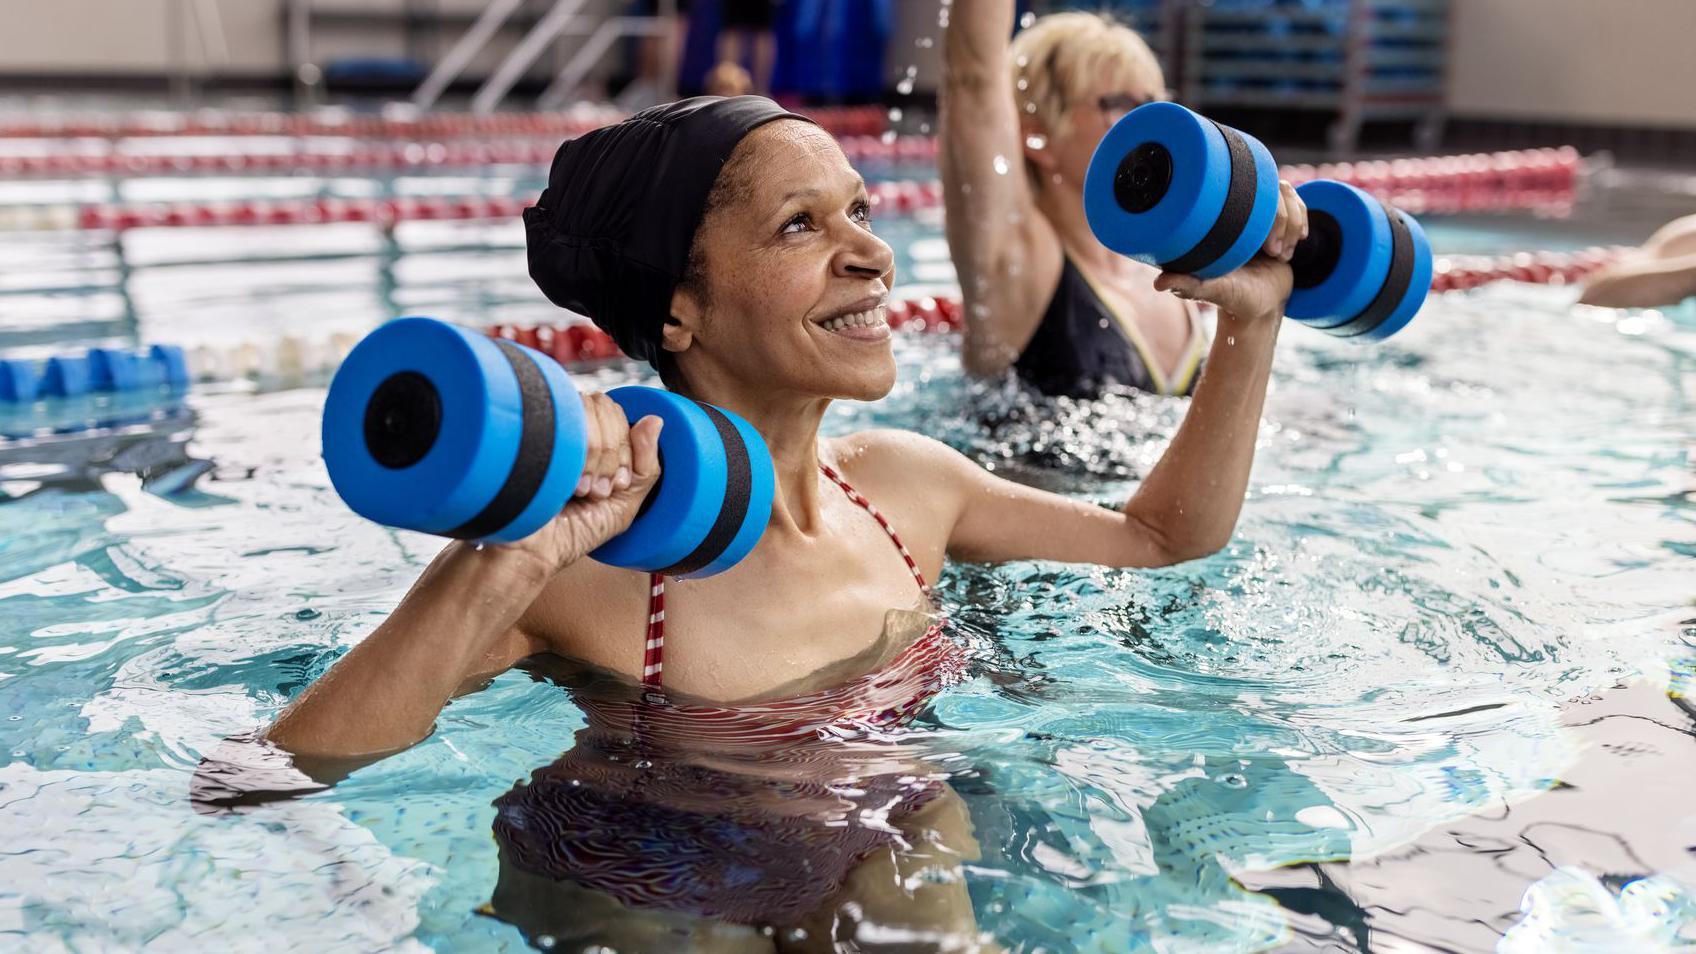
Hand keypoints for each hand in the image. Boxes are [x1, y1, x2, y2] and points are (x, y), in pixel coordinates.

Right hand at [500, 393, 662, 575]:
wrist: (535, 551)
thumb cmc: (575, 531)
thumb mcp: (625, 502)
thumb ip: (646, 463)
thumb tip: (656, 420)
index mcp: (591, 437)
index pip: (618, 414)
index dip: (626, 447)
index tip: (618, 483)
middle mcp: (567, 426)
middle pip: (604, 407)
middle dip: (611, 452)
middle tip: (600, 491)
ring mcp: (546, 425)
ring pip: (585, 409)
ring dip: (595, 456)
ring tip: (584, 491)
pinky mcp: (529, 431)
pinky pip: (563, 421)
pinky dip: (578, 457)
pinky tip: (571, 486)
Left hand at [1153, 179, 1307, 324]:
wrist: (1260, 309)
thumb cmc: (1233, 300)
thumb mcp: (1213, 291)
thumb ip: (1189, 286)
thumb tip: (1159, 283)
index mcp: (1220, 220)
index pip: (1243, 187)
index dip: (1264, 211)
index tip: (1267, 247)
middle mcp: (1239, 212)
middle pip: (1271, 186)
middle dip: (1283, 220)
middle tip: (1275, 253)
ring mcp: (1260, 215)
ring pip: (1287, 193)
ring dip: (1293, 223)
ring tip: (1283, 255)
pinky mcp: (1279, 221)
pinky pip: (1297, 204)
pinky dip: (1301, 223)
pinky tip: (1296, 244)